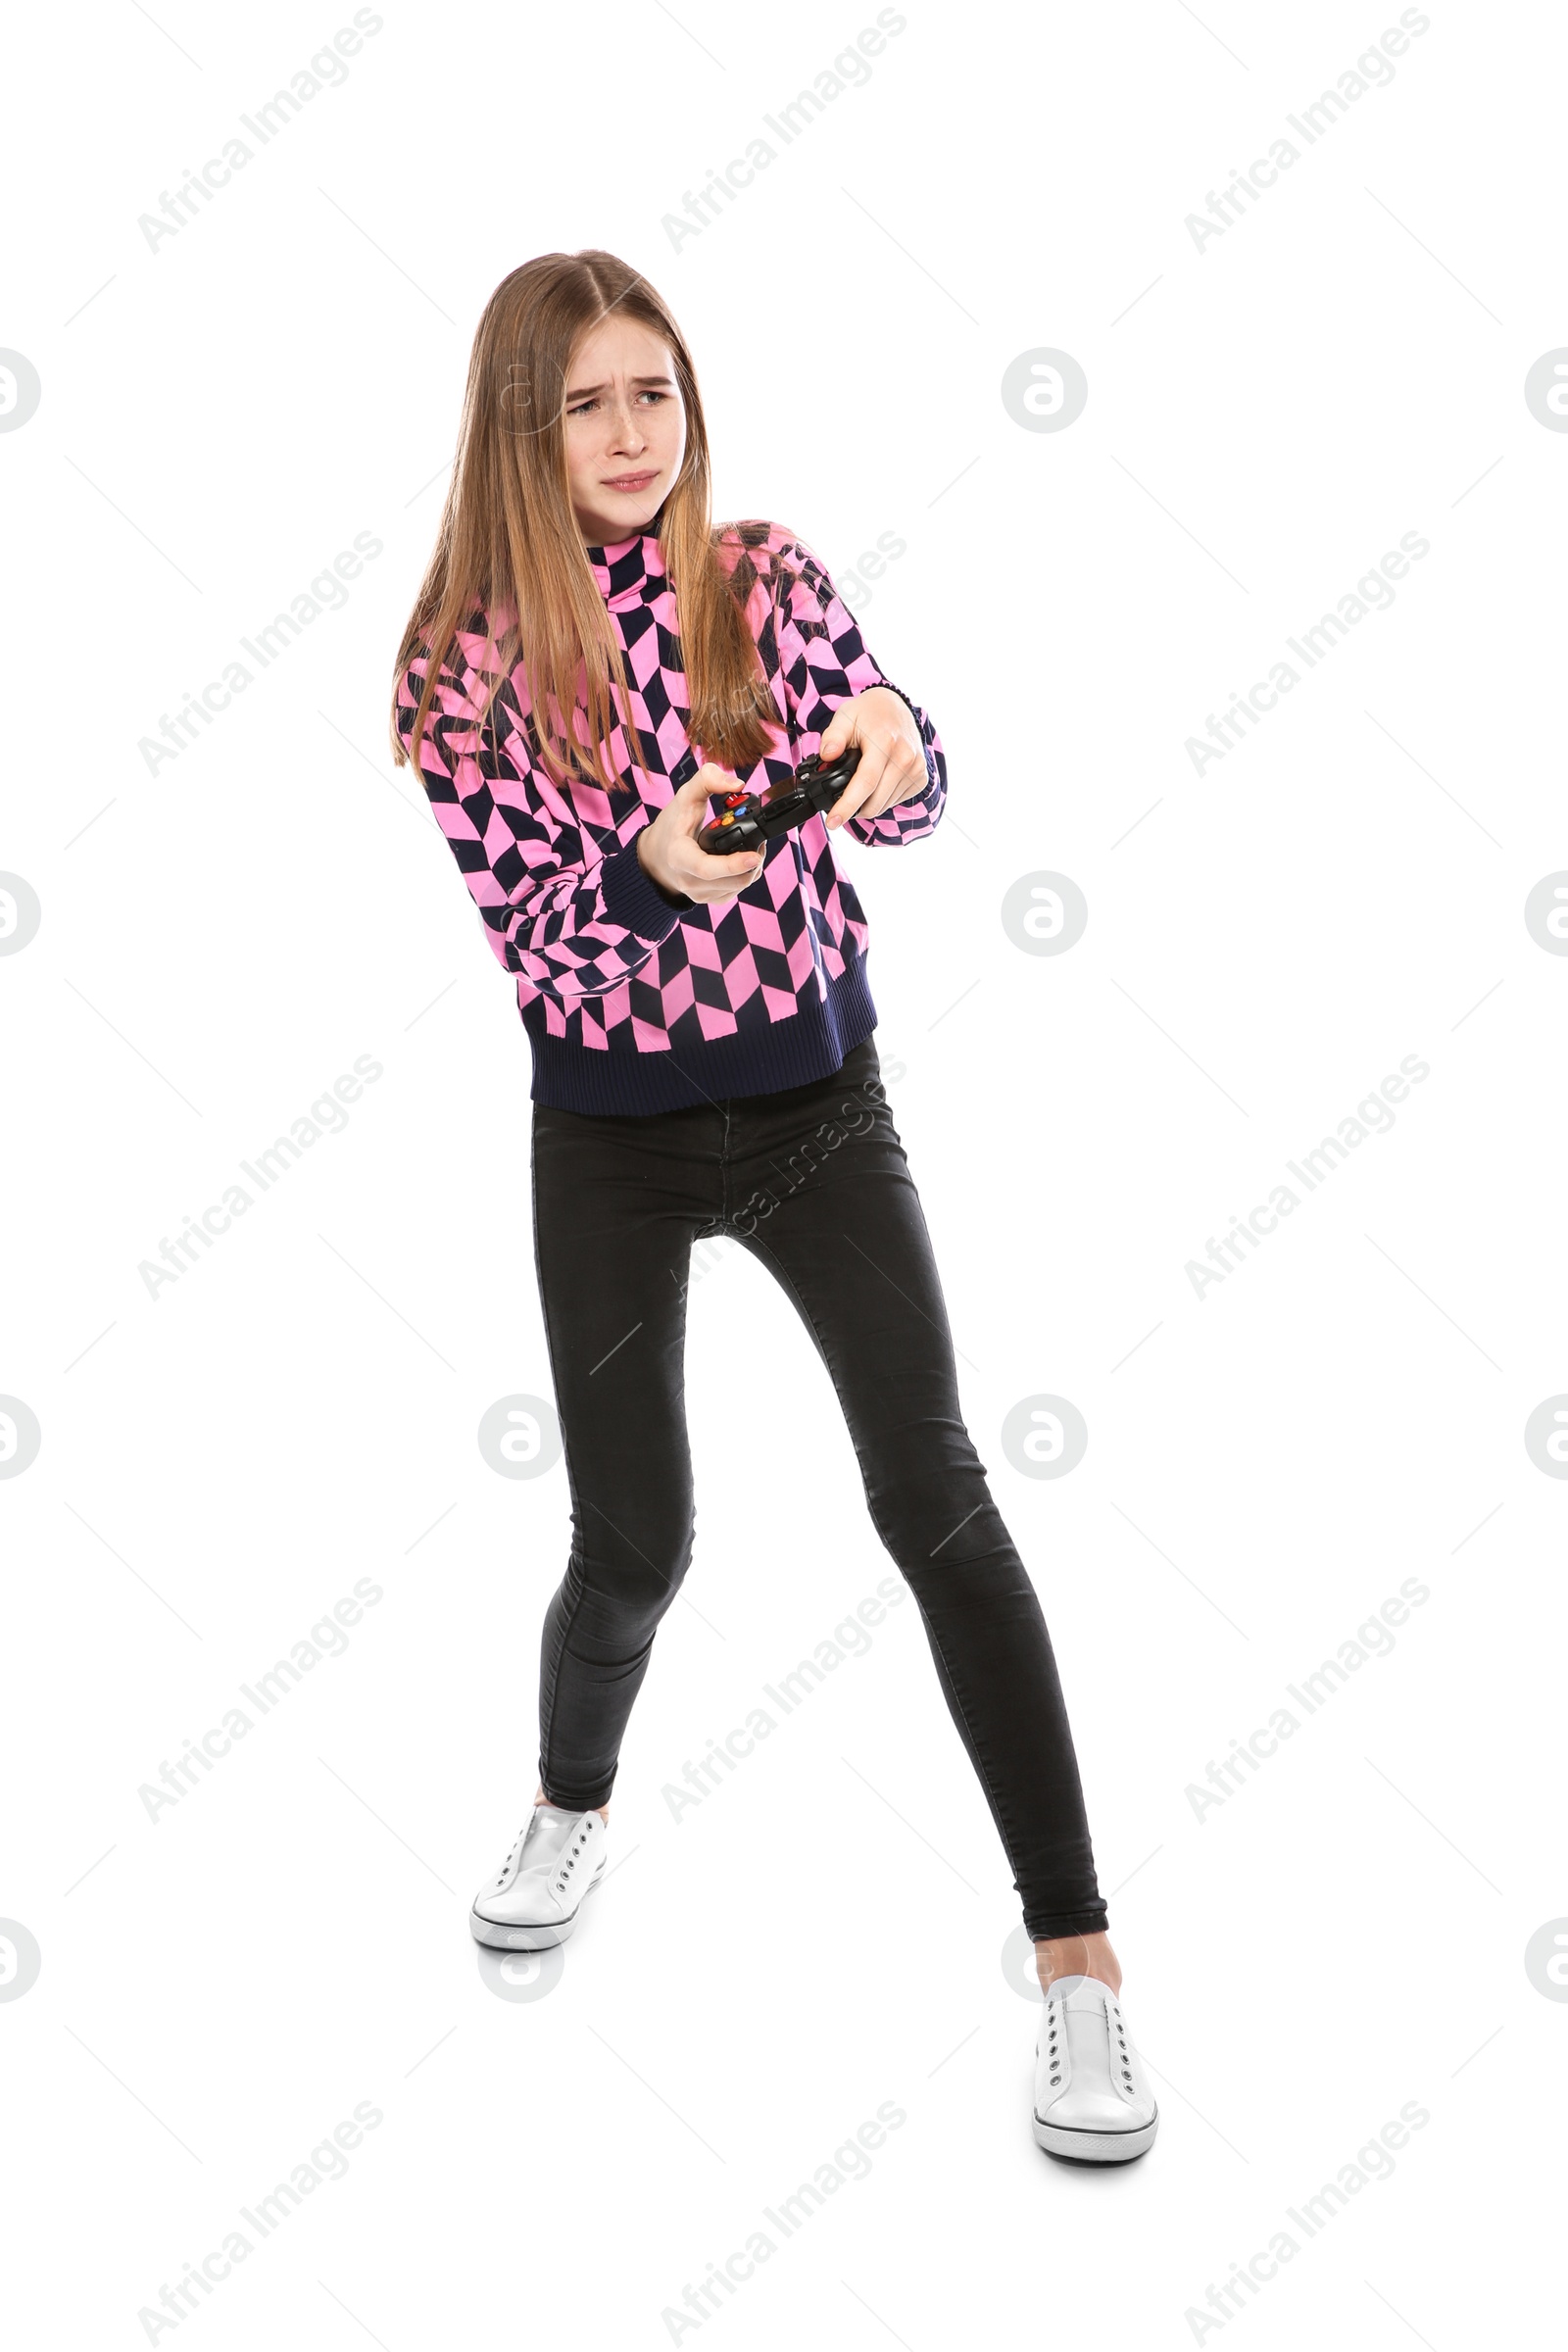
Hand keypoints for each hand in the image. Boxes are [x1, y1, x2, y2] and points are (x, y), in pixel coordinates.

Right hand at [635, 765, 764, 902]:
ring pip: (738, 888)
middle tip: (760, 844)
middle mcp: (688, 880)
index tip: (754, 855)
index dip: (733, 864)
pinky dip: (745, 877)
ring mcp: (698, 894)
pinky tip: (744, 862)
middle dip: (753, 862)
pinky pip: (735, 892)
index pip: (707, 868)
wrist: (656, 855)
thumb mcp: (684, 796)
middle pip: (731, 881)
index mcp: (679, 856)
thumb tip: (738, 784)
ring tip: (753, 849)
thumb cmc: (672, 825)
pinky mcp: (708, 899)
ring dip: (752, 869)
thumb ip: (708, 780)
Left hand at [816, 686, 928, 830]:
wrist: (895, 707)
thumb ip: (833, 737)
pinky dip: (881, 799)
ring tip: (859, 786)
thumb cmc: (867, 714)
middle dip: (853, 809)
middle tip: (839, 802)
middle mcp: (905, 758)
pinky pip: (895, 801)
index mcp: (885, 743)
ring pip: (884, 805)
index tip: (833, 822)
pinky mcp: (921, 778)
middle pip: (875, 801)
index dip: (847, 806)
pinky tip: (876, 782)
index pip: (865, 783)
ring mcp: (916, 769)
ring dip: (868, 804)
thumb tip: (826, 756)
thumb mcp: (844, 717)